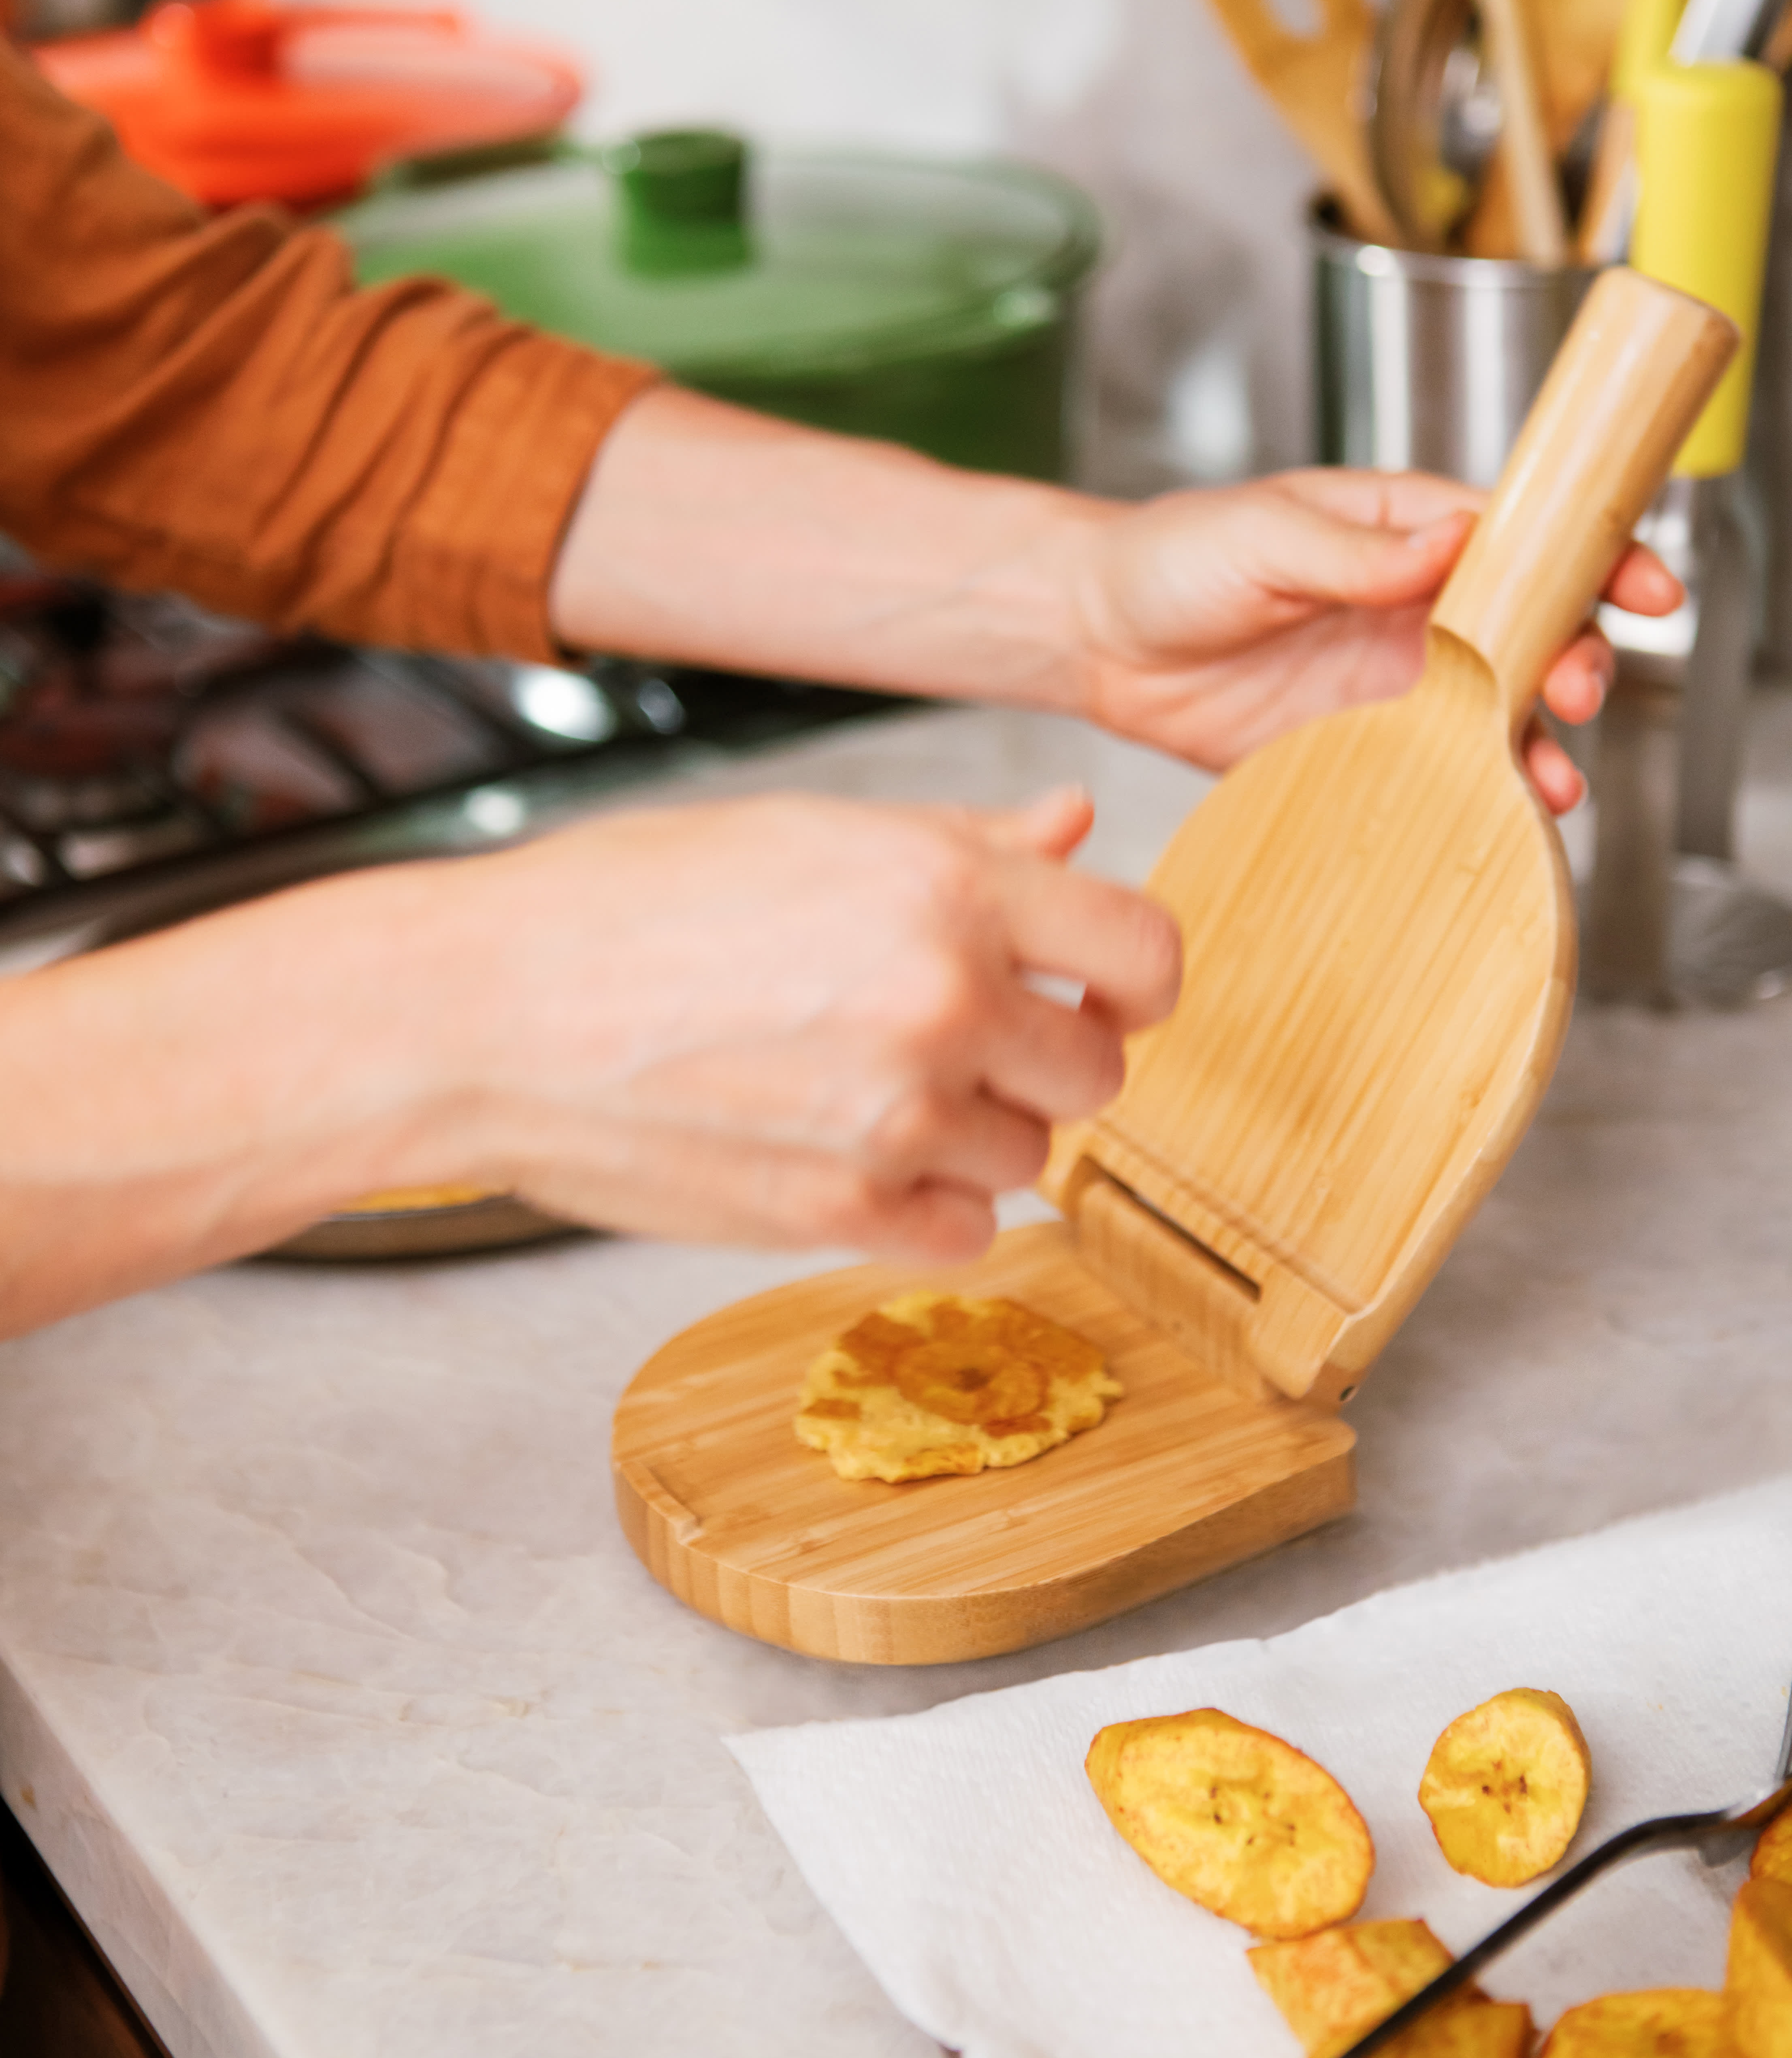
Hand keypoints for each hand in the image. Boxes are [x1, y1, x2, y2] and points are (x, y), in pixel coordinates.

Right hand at [433, 784, 1179, 1260]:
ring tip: (870, 1086)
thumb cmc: (628, 904)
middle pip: (1097, 1070)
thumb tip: (1076, 826)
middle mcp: (941, 996)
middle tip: (956, 1039)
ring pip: (1029, 1156)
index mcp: (946, 885)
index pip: (1145, 954)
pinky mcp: (840, 1209)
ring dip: (975, 1133)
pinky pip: (963, 1231)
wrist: (488, 1010)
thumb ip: (968, 845)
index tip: (1096, 990)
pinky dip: (928, 1205)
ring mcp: (895, 1112)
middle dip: (1042, 1060)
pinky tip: (853, 1152)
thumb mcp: (810, 833)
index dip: (1131, 979)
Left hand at [1068, 468, 1681, 811]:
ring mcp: (1398, 680)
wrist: (1098, 639)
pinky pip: (1442, 768)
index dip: (1593, 559)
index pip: (1523, 536)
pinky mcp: (1366, 745)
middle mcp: (1419, 605)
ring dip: (1541, 740)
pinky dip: (1482, 790)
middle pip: (1535, 630)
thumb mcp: (1258, 535)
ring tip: (1552, 775)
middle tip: (1577, 687)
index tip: (1642, 587)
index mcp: (1405, 530)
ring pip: (1504, 709)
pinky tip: (1505, 809)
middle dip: (1576, 658)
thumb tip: (1446, 542)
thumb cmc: (1171, 560)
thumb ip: (1353, 549)